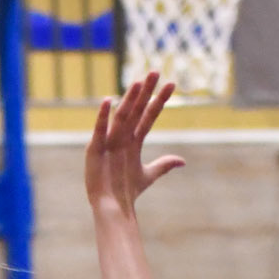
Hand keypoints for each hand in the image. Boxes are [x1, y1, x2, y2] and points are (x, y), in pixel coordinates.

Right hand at [85, 73, 183, 216]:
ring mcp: (109, 142)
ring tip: (138, 83)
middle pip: (136, 110)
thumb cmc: (126, 190)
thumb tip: (182, 161)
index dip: (159, 100)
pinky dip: (103, 117)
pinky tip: (109, 101)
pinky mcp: (96, 150)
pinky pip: (100, 130)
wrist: (113, 207)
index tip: (171, 84)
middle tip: (155, 72)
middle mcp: (122, 137)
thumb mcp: (148, 175)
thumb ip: (164, 165)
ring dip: (129, 99)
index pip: (149, 116)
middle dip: (146, 92)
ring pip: (122, 117)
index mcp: (134, 141)